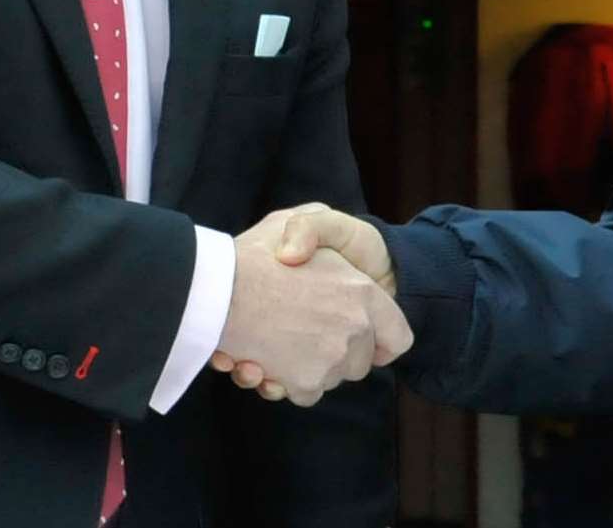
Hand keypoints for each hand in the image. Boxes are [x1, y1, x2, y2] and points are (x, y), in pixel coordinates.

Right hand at [206, 204, 411, 406]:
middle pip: (359, 364)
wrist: (215, 289)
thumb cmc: (258, 251)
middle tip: (303, 332)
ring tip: (273, 344)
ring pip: (330, 379)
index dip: (381, 340)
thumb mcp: (300, 219)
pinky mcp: (306, 381)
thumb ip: (322, 231)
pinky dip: (285, 383)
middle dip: (337, 353)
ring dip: (305, 367)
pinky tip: (260, 361)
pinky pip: (305, 393)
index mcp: (363, 293)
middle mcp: (356, 328)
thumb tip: (327, 268)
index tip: (360, 337)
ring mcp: (332, 357)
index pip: (397, 337)